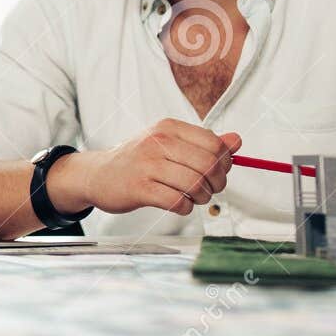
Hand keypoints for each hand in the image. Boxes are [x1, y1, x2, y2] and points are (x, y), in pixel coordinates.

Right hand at [52, 118, 240, 216]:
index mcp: (168, 128)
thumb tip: (237, 141)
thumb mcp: (168, 144)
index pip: (213, 144)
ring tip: (194, 197)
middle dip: (217, 183)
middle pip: (209, 165)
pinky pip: (178, 202)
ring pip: (196, 184)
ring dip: (202, 197)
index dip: (224, 162)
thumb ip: (203, 143)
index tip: (217, 171)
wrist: (98, 175)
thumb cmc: (138, 160)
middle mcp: (157, 142)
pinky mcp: (139, 189)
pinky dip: (186, 208)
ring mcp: (147, 165)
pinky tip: (179, 204)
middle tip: (210, 189)